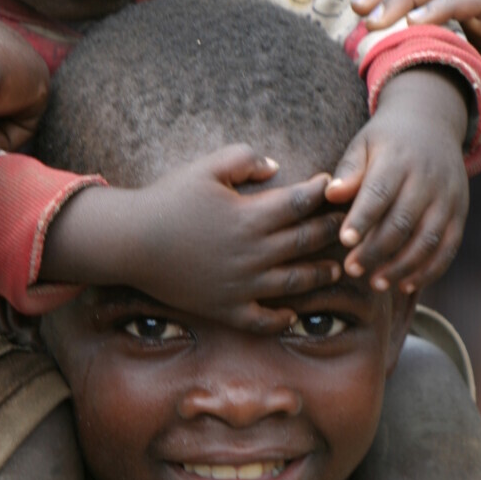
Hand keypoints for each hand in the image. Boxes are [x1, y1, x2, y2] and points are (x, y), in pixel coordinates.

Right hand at [44, 144, 346, 331]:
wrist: (130, 242)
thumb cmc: (168, 199)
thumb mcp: (205, 167)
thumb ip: (244, 159)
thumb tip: (276, 167)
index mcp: (249, 216)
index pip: (301, 204)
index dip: (321, 193)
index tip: (331, 187)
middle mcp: (252, 253)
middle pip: (306, 242)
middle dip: (332, 231)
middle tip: (350, 226)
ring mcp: (241, 284)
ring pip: (295, 283)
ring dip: (319, 275)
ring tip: (334, 270)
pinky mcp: (226, 308)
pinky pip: (261, 321)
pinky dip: (280, 319)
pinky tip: (291, 313)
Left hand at [326, 68, 469, 293]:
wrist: (433, 123)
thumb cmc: (388, 141)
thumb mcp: (365, 144)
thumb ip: (349, 171)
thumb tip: (331, 195)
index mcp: (399, 160)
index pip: (380, 192)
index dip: (363, 218)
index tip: (345, 241)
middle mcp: (428, 180)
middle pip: (403, 221)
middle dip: (376, 250)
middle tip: (352, 269)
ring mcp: (448, 198)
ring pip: (428, 240)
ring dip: (402, 267)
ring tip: (376, 284)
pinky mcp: (460, 214)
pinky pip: (448, 249)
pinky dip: (429, 271)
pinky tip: (406, 286)